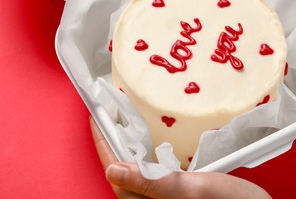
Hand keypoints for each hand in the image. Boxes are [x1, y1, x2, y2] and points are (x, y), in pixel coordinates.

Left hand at [90, 117, 270, 198]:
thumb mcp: (192, 190)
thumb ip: (153, 183)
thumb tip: (113, 170)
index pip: (114, 167)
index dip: (102, 140)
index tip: (95, 116)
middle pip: (122, 166)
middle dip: (112, 139)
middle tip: (109, 113)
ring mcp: (161, 196)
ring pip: (136, 167)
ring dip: (128, 143)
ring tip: (125, 121)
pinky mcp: (173, 192)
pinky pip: (151, 169)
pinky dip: (146, 150)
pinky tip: (151, 139)